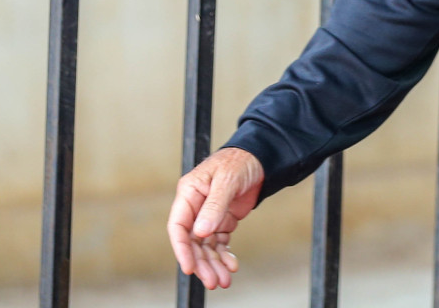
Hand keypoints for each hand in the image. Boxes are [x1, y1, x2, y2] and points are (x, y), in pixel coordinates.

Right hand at [168, 147, 263, 289]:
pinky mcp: (222, 220)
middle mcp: (196, 206)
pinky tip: (231, 264)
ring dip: (214, 263)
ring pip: (206, 246)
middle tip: (212, 280)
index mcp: (189, 193)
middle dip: (202, 263)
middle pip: (193, 242)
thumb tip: (200, 232)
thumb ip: (214, 206)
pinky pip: (219, 243)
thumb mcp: (227, 180)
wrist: (260, 158)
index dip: (182, 249)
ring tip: (224, 279)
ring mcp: (209, 215)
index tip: (190, 267)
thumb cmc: (239, 161)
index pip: (178, 226)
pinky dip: (224, 255)